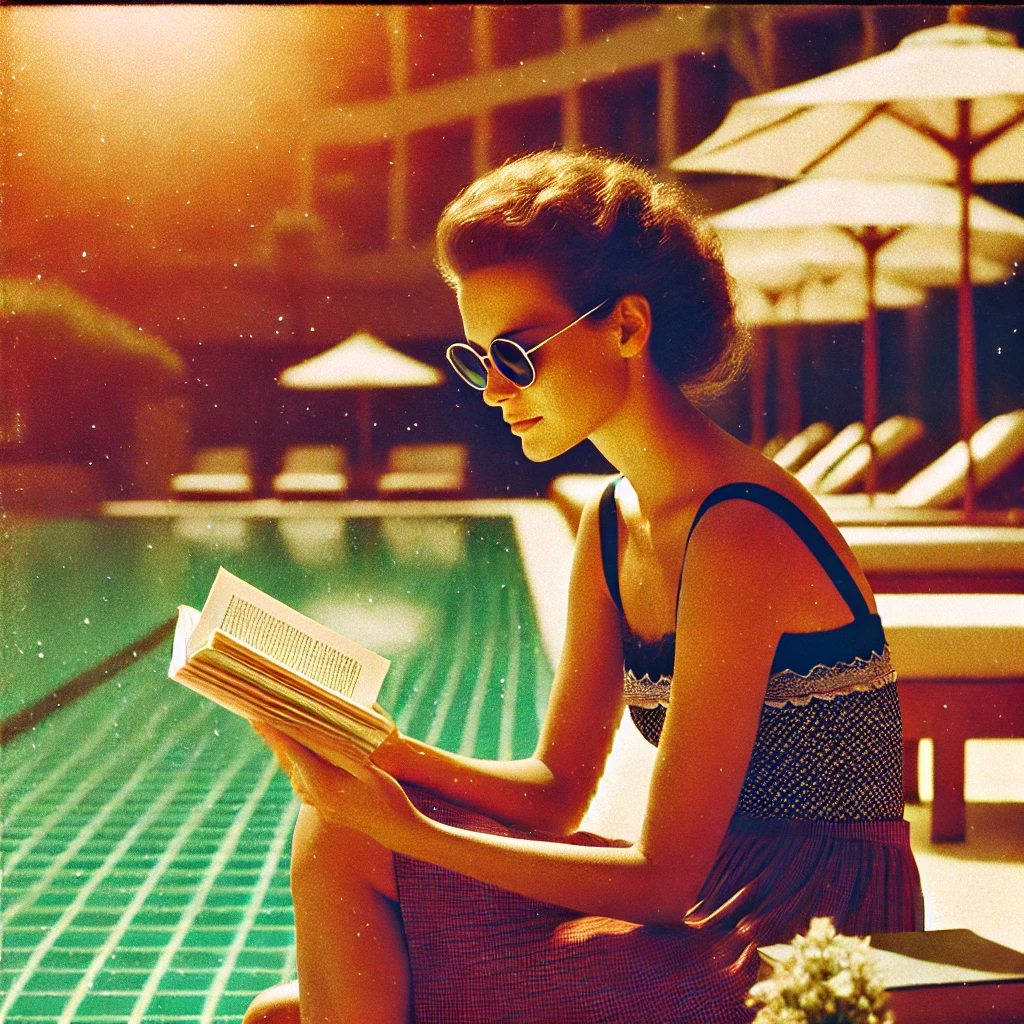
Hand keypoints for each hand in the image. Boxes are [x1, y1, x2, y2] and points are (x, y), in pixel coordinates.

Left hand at [251, 720, 418, 847]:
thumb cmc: (388, 796)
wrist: (398, 830)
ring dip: (285, 755)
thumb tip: (317, 733)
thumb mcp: (367, 769)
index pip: (294, 752)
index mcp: (325, 785)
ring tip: (276, 736)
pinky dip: (298, 771)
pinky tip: (301, 764)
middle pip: (289, 763)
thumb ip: (341, 752)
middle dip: (274, 740)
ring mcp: (321, 806)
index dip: (276, 732)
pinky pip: (304, 788)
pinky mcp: (328, 811)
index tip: (259, 715)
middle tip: (256, 719)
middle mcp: (317, 797)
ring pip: (295, 777)